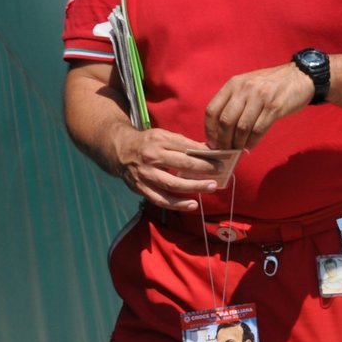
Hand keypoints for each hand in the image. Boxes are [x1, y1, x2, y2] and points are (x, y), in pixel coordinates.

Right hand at [107, 124, 223, 211]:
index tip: (220, 158)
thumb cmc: (148, 143)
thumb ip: (184, 143)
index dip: (205, 154)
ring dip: (194, 187)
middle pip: (182, 164)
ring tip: (211, 187)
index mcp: (159, 141)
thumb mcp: (164, 136)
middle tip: (220, 171)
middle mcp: (152, 157)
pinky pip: (161, 199)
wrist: (120, 151)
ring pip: (173, 184)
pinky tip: (192, 205)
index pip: (186, 147)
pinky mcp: (141, 188)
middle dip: (204, 168)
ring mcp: (146, 174)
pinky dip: (177, 204)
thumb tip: (210, 150)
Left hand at [205, 63, 314, 150]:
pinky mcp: (274, 107)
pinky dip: (252, 142)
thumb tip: (220, 131)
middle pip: (225, 121)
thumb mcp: (247, 85)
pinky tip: (251, 145)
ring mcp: (259, 98)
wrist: (299, 76)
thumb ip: (233, 102)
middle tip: (226, 149)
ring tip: (239, 149)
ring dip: (238, 143)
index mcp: (233, 85)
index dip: (210, 130)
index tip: (213, 142)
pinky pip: (258, 130)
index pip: (212, 110)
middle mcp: (244, 89)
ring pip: (241, 128)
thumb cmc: (271, 84)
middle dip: (224, 140)